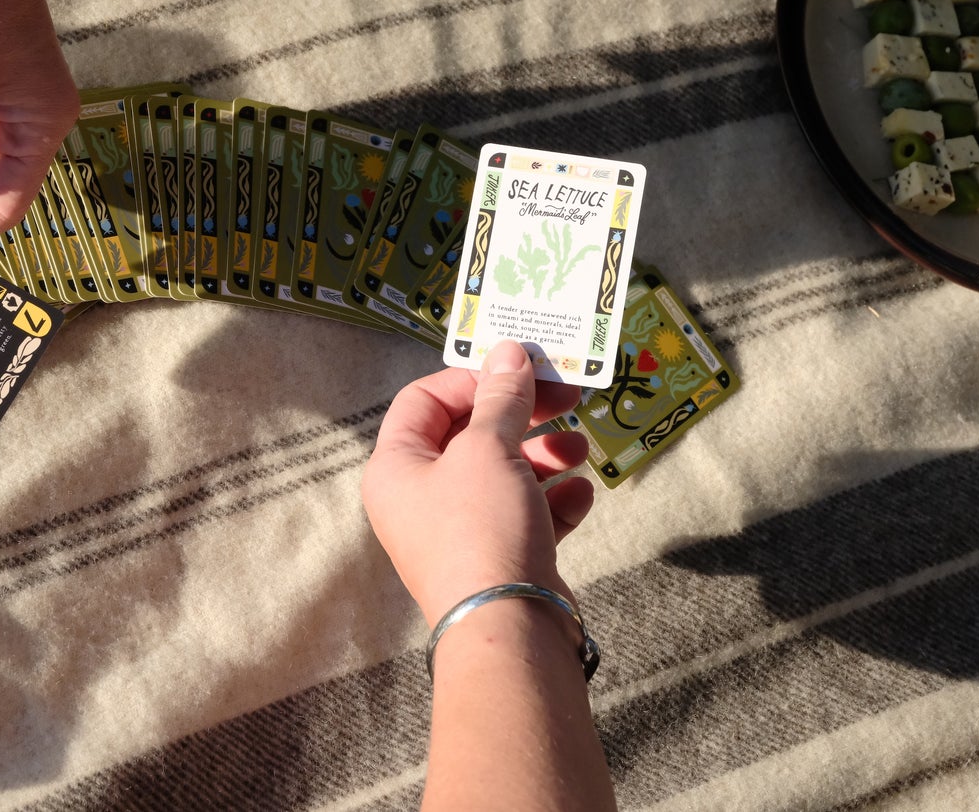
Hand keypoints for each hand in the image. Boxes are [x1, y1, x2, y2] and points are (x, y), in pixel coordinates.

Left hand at [361, 341, 596, 628]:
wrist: (509, 629)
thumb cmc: (481, 527)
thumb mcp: (488, 448)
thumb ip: (501, 396)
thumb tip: (507, 350)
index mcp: (396, 467)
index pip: (425, 398)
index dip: (473, 379)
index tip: (519, 371)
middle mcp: (419, 498)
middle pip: (471, 434)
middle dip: (521, 414)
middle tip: (568, 395)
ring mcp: (459, 531)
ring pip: (503, 474)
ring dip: (544, 454)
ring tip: (578, 449)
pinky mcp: (497, 558)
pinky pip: (525, 515)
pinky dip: (553, 499)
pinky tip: (581, 493)